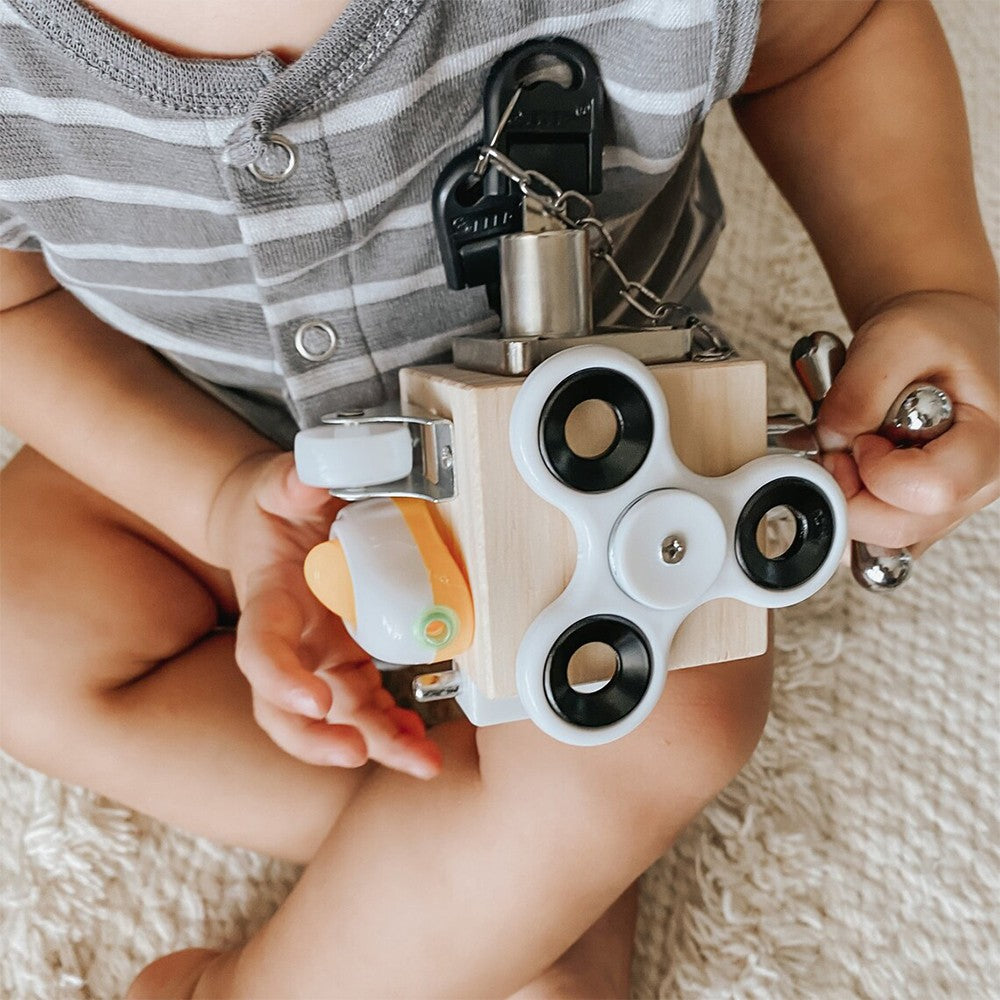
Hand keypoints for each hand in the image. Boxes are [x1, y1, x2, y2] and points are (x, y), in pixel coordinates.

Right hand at [207, 451, 442, 778]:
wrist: (274, 527)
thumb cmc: (276, 510)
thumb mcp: (279, 485)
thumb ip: (292, 482)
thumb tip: (312, 479)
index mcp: (269, 600)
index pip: (260, 650)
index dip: (281, 680)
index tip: (316, 701)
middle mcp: (291, 642)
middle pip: (285, 712)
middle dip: (319, 741)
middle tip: (358, 753)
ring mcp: (319, 658)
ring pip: (336, 719)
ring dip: (376, 744)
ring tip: (420, 760)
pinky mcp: (348, 661)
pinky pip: (368, 706)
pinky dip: (394, 727)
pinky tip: (420, 739)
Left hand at [817, 291, 998, 556]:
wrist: (947, 335)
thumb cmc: (938, 333)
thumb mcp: (896, 336)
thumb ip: (859, 391)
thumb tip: (830, 443)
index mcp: (992, 442)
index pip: (931, 491)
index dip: (877, 471)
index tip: (861, 437)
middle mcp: (981, 485)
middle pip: (902, 528)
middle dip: (851, 493)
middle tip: (841, 450)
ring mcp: (953, 506)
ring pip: (886, 537)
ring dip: (852, 496)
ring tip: (859, 448)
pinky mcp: (926, 513)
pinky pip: (879, 533)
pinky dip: (855, 503)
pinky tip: (861, 466)